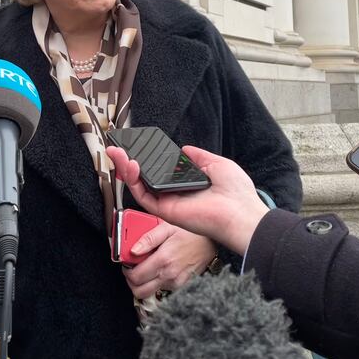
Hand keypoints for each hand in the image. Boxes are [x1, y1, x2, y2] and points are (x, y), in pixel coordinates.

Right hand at [106, 145, 268, 253]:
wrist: (241, 213)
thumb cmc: (236, 194)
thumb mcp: (217, 164)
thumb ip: (199, 156)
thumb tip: (185, 148)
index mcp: (187, 185)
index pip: (160, 172)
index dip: (146, 159)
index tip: (137, 146)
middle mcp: (175, 194)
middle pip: (144, 178)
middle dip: (128, 163)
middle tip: (116, 149)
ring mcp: (168, 203)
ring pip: (139, 186)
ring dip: (126, 169)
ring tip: (118, 153)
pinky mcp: (165, 211)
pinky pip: (144, 196)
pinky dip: (134, 181)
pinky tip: (132, 165)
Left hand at [121, 222, 215, 298]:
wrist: (212, 242)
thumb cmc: (191, 232)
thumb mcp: (167, 227)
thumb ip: (148, 239)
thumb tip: (132, 250)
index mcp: (163, 260)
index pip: (135, 277)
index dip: (126, 271)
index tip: (126, 263)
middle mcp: (169, 276)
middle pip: (140, 292)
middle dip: (131, 281)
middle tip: (132, 268)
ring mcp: (176, 283)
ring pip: (150, 293)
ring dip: (143, 283)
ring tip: (145, 267)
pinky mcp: (181, 285)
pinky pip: (162, 289)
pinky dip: (155, 282)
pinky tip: (158, 268)